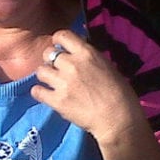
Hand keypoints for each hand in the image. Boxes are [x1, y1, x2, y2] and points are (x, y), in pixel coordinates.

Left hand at [32, 29, 159, 159]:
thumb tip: (86, 55)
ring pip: (40, 70)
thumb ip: (96, 63)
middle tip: (57, 72)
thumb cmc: (123, 99)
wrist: (119, 124)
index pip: (62, 34)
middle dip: (50, 61)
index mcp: (90, 54)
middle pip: (48, 54)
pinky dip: (39, 93)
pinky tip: (48, 99)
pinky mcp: (56, 101)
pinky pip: (36, 90)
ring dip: (45, 77)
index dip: (58, 42)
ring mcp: (63, 82)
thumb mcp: (113, 72)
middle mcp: (73, 64)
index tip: (61, 49)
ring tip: (54, 87)